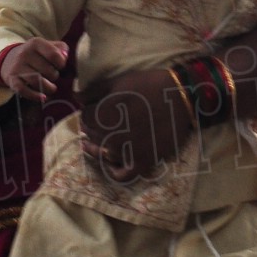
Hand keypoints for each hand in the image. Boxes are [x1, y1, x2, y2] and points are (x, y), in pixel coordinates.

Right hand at [0, 38, 68, 101]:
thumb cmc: (38, 55)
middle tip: (53, 76)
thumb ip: (61, 49)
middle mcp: (25, 53)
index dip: (61, 64)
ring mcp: (17, 67)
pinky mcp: (12, 80)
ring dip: (48, 88)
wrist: (12, 59)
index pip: (53, 55)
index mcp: (36, 43)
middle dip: (54, 76)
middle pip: (47, 70)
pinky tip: (43, 97)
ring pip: (36, 81)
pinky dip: (35, 96)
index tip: (60, 66)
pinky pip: (24, 90)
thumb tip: (65, 56)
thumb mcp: (49, 46)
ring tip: (52, 88)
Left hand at [80, 67, 182, 182]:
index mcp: (102, 114)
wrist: (180, 96)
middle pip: (92, 135)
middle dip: (92, 129)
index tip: (93, 111)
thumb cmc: (148, 85)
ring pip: (103, 154)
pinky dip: (114, 171)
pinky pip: (122, 174)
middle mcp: (111, 135)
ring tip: (95, 143)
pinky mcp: (143, 161)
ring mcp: (126, 151)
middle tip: (98, 124)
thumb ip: (93, 91)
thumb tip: (75, 97)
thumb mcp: (118, 81)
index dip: (87, 113)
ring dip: (97, 148)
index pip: (84, 117)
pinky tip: (111, 163)